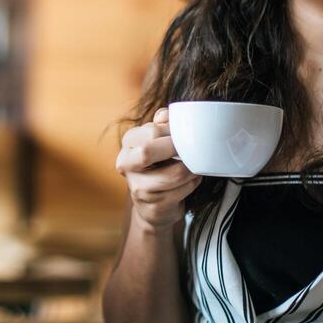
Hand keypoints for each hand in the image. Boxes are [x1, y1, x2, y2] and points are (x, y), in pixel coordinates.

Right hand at [116, 107, 200, 231]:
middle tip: (193, 147)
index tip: (185, 133)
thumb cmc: (158, 166)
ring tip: (195, 165)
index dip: (173, 131)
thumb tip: (167, 114)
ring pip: (174, 174)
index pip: (150, 131)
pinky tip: (191, 179)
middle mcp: (127, 166)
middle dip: (177, 148)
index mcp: (128, 144)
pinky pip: (183, 189)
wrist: (153, 205)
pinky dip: (194, 182)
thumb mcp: (157, 142)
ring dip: (192, 168)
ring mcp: (138, 189)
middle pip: (148, 151)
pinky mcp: (154, 207)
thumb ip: (162, 124)